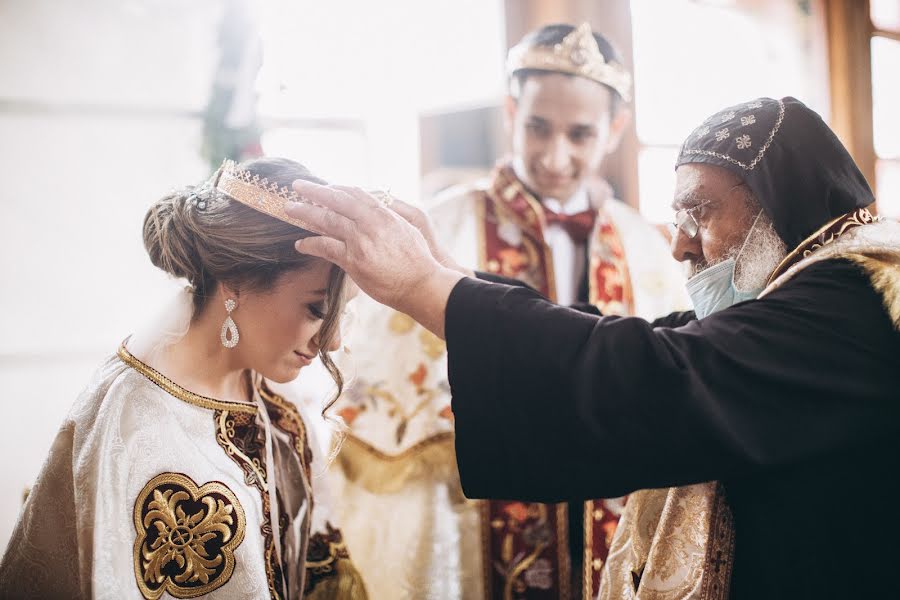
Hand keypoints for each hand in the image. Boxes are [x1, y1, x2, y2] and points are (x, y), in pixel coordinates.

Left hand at [285, 182, 464, 337]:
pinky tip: (300, 243)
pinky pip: (325, 248)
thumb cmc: (419, 260)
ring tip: (289, 208)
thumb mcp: (408, 229)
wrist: (422, 284)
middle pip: (336, 201)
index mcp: (384, 214)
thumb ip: (390, 218)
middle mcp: (370, 224)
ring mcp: (360, 242)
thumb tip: (378, 210)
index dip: (337, 188)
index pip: (355, 193)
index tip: (325, 187)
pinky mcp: (353, 261)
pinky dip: (310, 243)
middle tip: (297, 185)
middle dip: (314, 191)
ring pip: (326, 221)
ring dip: (305, 213)